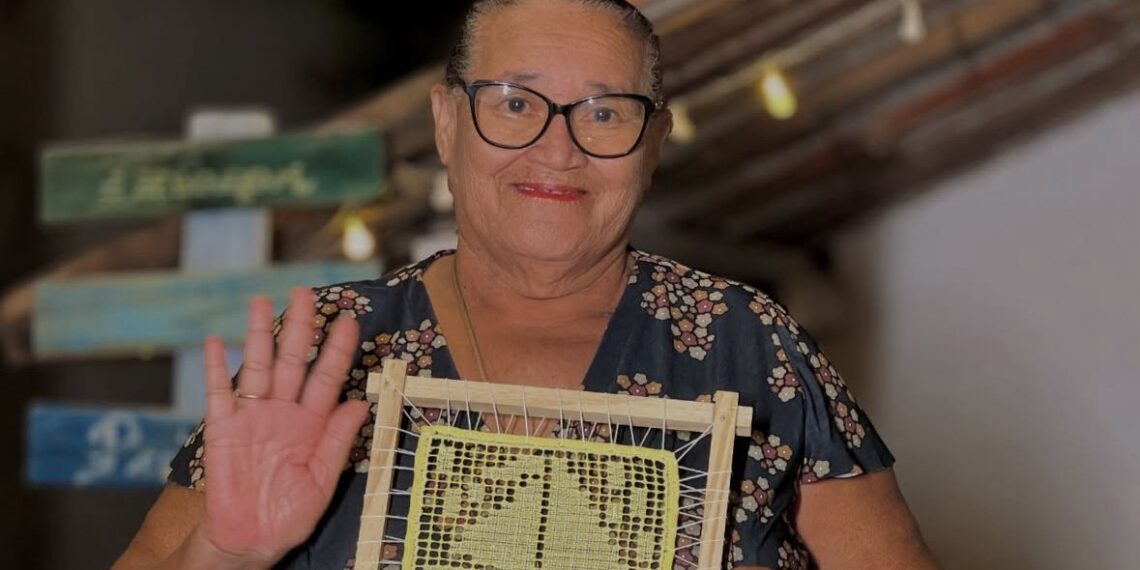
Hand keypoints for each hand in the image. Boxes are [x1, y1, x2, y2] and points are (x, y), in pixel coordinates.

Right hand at [198, 287, 368, 563]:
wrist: (249, 541)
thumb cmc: (288, 516)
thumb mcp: (322, 481)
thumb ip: (337, 442)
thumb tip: (359, 404)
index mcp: (313, 424)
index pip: (327, 378)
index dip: (337, 350)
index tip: (349, 321)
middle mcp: (284, 412)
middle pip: (292, 361)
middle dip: (299, 328)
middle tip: (304, 293)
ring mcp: (253, 417)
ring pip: (257, 367)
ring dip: (258, 335)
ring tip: (261, 302)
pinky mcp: (222, 429)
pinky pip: (219, 394)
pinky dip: (216, 368)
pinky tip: (216, 342)